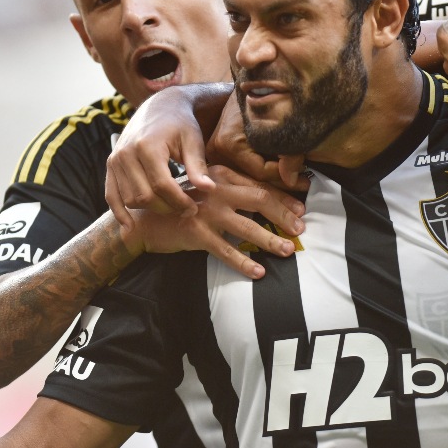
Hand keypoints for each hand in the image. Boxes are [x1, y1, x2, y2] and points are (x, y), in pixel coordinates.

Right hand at [106, 88, 216, 224]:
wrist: (159, 107)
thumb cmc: (180, 124)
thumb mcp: (193, 141)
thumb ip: (198, 166)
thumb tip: (208, 189)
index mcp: (147, 146)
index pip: (162, 185)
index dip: (179, 201)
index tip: (194, 208)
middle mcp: (126, 153)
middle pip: (145, 196)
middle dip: (167, 208)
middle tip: (186, 210)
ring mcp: (115, 159)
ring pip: (130, 199)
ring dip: (151, 209)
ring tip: (171, 208)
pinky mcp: (111, 165)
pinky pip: (111, 195)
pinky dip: (119, 212)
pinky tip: (130, 226)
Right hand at [133, 165, 305, 278]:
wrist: (145, 219)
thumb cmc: (181, 204)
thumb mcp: (206, 189)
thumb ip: (231, 190)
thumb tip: (266, 200)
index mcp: (221, 175)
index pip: (259, 185)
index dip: (284, 197)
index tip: (302, 208)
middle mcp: (215, 190)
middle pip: (260, 200)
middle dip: (284, 215)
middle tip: (301, 229)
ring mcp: (205, 212)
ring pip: (247, 227)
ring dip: (270, 240)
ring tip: (288, 250)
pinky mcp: (196, 233)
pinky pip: (226, 251)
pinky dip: (244, 262)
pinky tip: (258, 272)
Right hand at [206, 93, 306, 190]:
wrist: (248, 81)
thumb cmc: (265, 96)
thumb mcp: (280, 123)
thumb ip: (288, 153)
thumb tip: (292, 181)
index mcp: (228, 143)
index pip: (261, 171)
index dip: (285, 175)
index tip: (305, 176)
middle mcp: (217, 151)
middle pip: (254, 177)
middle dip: (281, 180)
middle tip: (305, 183)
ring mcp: (215, 153)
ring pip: (250, 175)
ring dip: (273, 176)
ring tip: (297, 176)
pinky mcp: (220, 152)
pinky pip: (245, 167)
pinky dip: (264, 168)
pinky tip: (282, 168)